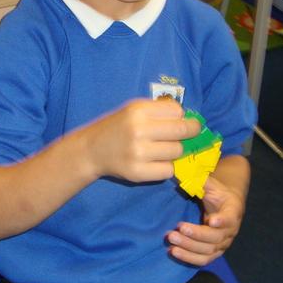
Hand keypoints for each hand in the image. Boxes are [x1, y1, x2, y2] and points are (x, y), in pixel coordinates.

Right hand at [80, 99, 199, 182]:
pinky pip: (168, 170)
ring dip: (175, 151)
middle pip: (182, 130)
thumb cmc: (118, 127)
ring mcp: (138, 153)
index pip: (177, 110)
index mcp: (138, 111)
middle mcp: (138, 130)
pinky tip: (156, 162)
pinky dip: (166, 167)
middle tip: (190, 134)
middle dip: (190, 132)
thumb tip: (189, 118)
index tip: (182, 120)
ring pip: (177, 152)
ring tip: (163, 149)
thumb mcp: (134, 110)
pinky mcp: (138, 172)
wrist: (92, 150)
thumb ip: (159, 110)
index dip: (182, 116)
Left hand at [166, 175, 245, 265]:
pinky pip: (203, 260)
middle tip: (177, 228)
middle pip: (215, 237)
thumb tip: (182, 170)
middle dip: (196, 234)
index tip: (210, 220)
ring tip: (171, 241)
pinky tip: (174, 252)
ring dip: (189, 247)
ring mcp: (222, 244)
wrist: (226, 206)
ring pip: (207, 251)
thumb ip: (200, 179)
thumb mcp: (211, 183)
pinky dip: (189, 258)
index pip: (230, 218)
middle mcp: (230, 231)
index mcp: (232, 212)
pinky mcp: (214, 252)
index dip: (222, 221)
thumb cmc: (217, 193)